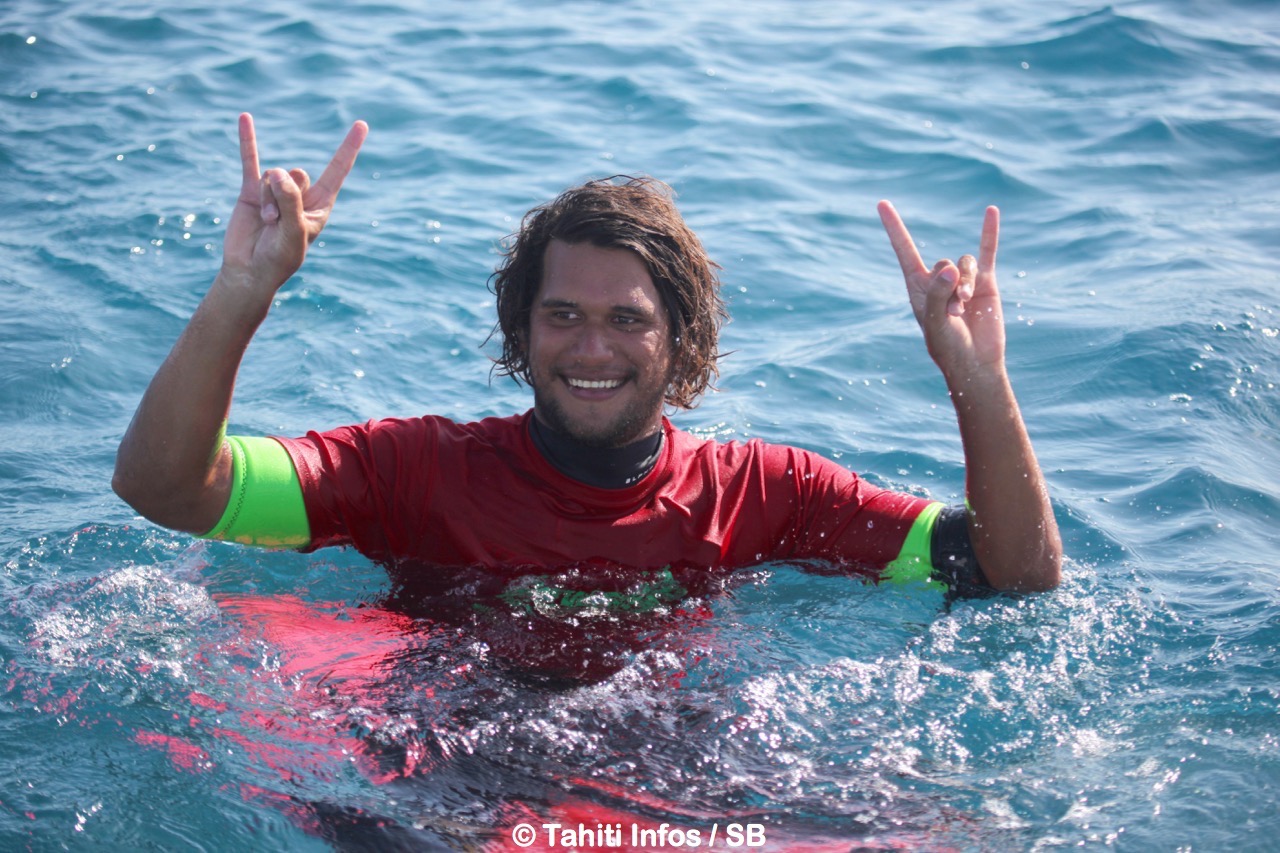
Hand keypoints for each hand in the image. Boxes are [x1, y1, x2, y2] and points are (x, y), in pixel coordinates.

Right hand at [220, 112, 367, 298]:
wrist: (251, 270)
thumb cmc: (280, 257)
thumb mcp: (294, 232)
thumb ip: (290, 201)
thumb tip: (278, 171)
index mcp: (321, 204)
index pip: (338, 170)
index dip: (348, 148)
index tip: (361, 124)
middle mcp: (300, 194)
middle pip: (297, 173)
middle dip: (285, 196)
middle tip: (277, 221)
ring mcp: (276, 191)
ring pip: (273, 176)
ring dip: (268, 199)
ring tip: (266, 222)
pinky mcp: (253, 190)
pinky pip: (250, 160)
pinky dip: (247, 140)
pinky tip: (244, 118)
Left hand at [877, 201, 1004, 377]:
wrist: (976, 362)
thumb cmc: (948, 347)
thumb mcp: (935, 322)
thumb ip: (938, 294)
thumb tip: (951, 268)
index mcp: (918, 287)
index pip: (905, 250)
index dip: (894, 227)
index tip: (882, 203)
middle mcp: (939, 280)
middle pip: (944, 263)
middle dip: (950, 286)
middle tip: (954, 310)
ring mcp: (964, 279)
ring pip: (965, 264)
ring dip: (967, 283)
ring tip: (966, 305)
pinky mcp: (986, 282)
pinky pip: (987, 251)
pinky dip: (989, 232)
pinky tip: (991, 210)